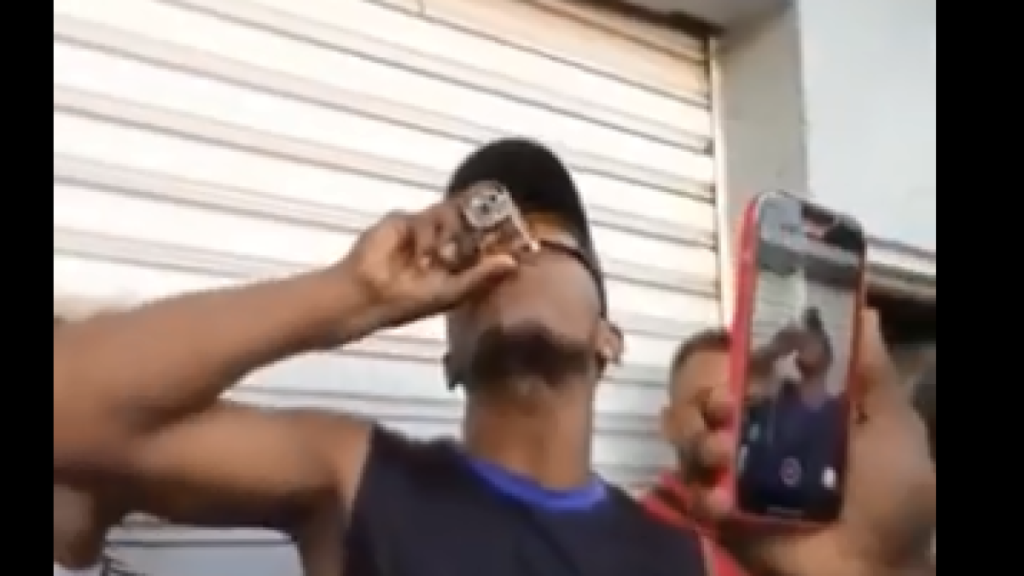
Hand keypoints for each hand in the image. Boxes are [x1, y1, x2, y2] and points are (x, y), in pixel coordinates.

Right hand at [339, 202, 517, 330]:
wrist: (370, 296)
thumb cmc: (410, 302)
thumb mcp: (453, 292)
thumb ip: (482, 276)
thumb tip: (512, 263)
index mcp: (457, 264)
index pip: (483, 243)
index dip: (499, 238)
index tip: (518, 233)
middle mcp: (443, 244)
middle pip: (470, 222)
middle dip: (483, 220)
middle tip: (497, 216)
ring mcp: (424, 230)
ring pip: (450, 215)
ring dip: (451, 232)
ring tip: (441, 256)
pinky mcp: (404, 221)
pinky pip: (426, 218)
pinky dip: (427, 236)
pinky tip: (420, 256)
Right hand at [681, 311, 935, 575]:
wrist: (871, 571)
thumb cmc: (889, 498)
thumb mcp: (893, 427)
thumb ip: (873, 372)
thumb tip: (865, 309)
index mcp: (798, 414)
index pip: (756, 373)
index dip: (745, 359)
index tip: (747, 351)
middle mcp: (762, 439)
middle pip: (712, 401)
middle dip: (709, 399)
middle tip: (725, 408)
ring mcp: (739, 477)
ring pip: (690, 440)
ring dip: (698, 442)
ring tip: (720, 457)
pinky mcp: (723, 514)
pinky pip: (692, 492)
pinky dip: (702, 494)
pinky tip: (724, 503)